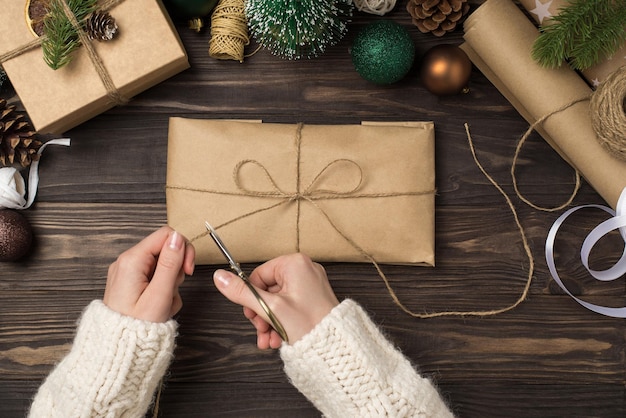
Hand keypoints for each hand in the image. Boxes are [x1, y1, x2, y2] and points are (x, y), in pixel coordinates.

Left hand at [103, 226, 194, 322]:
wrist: (118, 350)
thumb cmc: (136, 330)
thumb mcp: (159, 296)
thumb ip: (170, 264)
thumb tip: (178, 238)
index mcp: (132, 261)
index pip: (167, 235)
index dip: (183, 249)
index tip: (188, 270)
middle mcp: (127, 262)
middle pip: (165, 249)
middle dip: (176, 270)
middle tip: (172, 291)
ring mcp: (128, 272)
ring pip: (163, 265)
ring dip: (170, 283)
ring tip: (164, 303)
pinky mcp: (131, 282)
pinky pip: (154, 276)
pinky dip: (162, 289)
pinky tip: (158, 305)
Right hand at [214, 253, 338, 348]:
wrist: (335, 348)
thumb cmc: (310, 325)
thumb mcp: (269, 308)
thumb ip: (242, 292)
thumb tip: (220, 277)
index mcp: (295, 263)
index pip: (259, 275)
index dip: (251, 297)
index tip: (252, 314)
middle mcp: (305, 270)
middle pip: (267, 290)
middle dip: (261, 314)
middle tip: (262, 329)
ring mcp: (310, 285)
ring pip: (277, 302)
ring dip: (269, 322)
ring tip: (270, 340)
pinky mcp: (314, 299)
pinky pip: (290, 307)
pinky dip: (281, 323)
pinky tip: (279, 340)